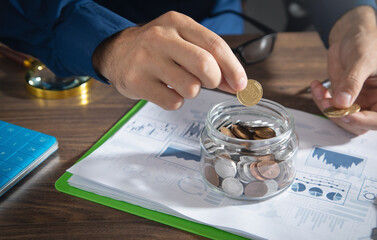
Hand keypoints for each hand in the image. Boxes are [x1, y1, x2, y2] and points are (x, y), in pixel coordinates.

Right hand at [92, 11, 246, 109]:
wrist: (116, 52)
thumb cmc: (157, 48)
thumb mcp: (182, 41)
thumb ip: (210, 58)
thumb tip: (237, 84)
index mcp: (177, 23)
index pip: (215, 45)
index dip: (233, 68)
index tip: (242, 85)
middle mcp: (160, 38)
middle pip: (205, 65)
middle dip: (213, 80)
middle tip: (208, 82)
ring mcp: (146, 60)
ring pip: (190, 88)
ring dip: (192, 91)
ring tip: (178, 82)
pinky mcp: (136, 82)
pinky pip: (173, 102)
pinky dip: (175, 101)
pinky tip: (165, 90)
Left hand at [311, 6, 376, 134]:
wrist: (351, 35)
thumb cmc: (365, 42)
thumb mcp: (361, 60)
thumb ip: (352, 82)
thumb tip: (342, 102)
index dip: (361, 121)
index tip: (344, 114)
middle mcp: (373, 102)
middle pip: (357, 124)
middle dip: (338, 115)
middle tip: (326, 101)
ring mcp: (357, 102)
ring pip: (340, 118)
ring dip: (326, 108)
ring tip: (319, 91)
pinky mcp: (342, 99)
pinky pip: (329, 107)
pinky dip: (320, 100)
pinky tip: (316, 87)